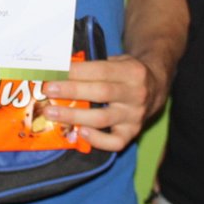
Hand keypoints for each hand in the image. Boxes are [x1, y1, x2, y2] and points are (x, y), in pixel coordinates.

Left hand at [40, 54, 165, 151]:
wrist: (155, 88)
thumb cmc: (126, 74)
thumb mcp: (117, 62)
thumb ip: (94, 66)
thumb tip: (60, 69)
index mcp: (132, 72)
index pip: (101, 70)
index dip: (76, 71)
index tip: (54, 71)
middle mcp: (136, 94)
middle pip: (100, 93)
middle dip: (71, 91)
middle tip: (48, 90)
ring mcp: (135, 116)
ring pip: (102, 119)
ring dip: (73, 116)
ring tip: (51, 113)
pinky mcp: (133, 133)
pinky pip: (115, 142)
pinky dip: (96, 140)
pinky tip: (79, 132)